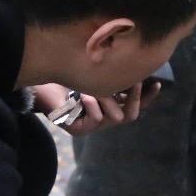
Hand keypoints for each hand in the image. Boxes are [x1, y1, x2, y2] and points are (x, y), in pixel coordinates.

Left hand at [32, 81, 162, 136]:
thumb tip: (137, 66)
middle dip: (136, 98)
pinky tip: (80, 96)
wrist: (39, 84)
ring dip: (106, 97)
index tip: (156, 82)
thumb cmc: (66, 75)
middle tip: (134, 82)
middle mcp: (102, 118)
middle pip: (132, 116)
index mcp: (108, 105)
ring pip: (115, 117)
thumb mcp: (95, 74)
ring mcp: (90, 126)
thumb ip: (114, 76)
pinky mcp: (78, 130)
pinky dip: (91, 103)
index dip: (148, 97)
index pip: (135, 105)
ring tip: (91, 85)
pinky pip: (96, 119)